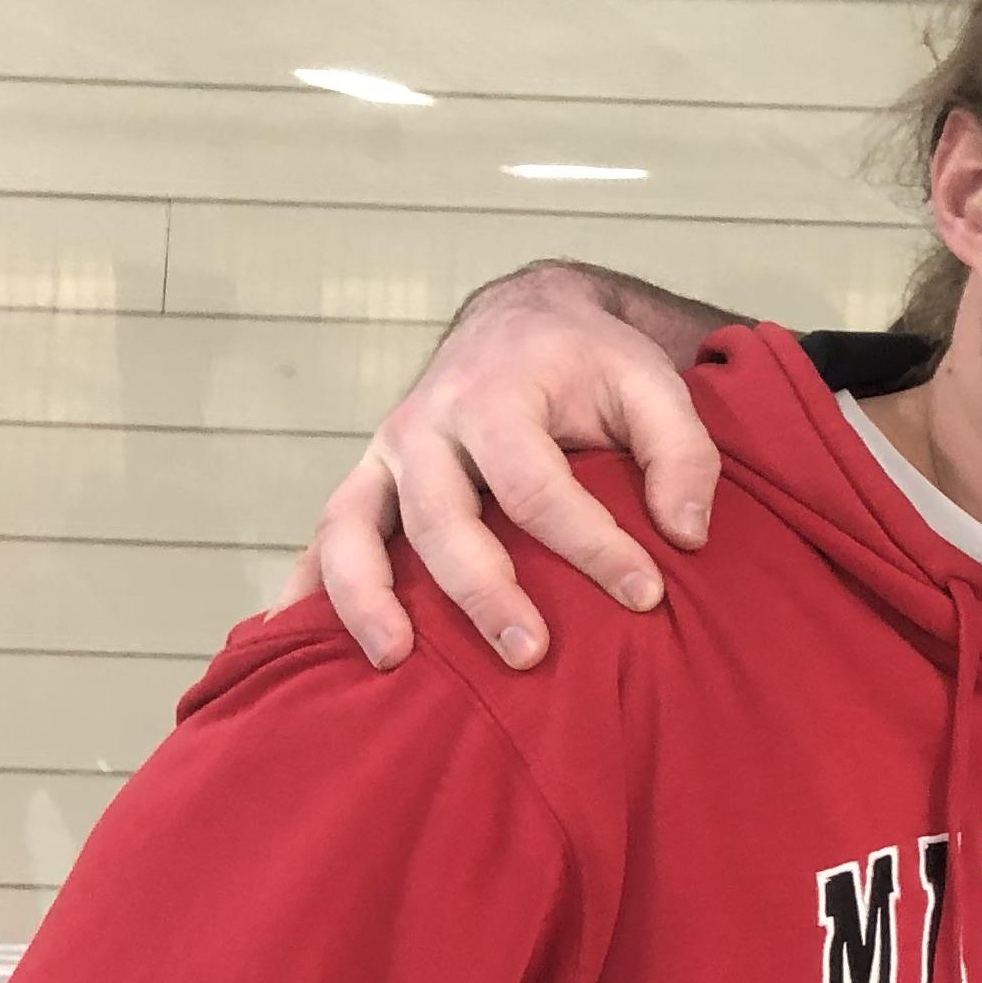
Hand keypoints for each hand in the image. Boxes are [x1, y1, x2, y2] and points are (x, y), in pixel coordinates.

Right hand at [287, 266, 719, 670]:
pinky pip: (325, 537)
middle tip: (531, 653)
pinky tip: (293, 637)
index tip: (646, 594)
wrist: (522, 319)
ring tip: (397, 663)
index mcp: (497, 395)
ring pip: (353, 530)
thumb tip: (688, 536)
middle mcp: (426, 426)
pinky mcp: (368, 482)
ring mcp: (385, 456)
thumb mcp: (653, 383)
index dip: (592, 544)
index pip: (538, 485)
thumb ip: (683, 452)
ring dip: (368, 599)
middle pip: (441, 518)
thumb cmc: (592, 363)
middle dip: (483, 591)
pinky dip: (307, 587)